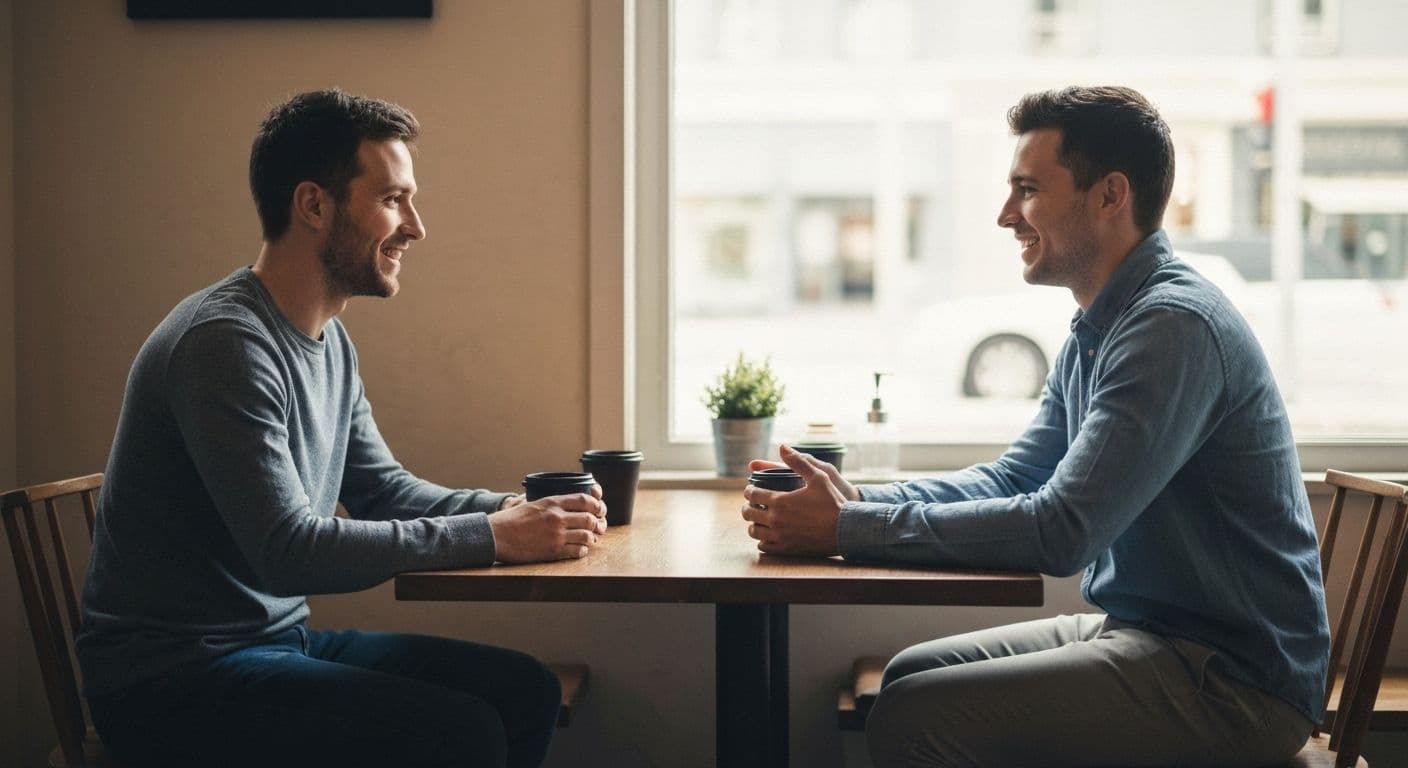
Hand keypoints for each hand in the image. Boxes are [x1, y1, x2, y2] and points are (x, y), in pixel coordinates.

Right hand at [488, 493, 607, 562]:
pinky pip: (577, 551)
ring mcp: (556, 535)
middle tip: (600, 527)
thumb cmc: (510, 520)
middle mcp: (557, 517)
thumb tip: (564, 502)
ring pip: (587, 535)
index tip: (599, 509)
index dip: (596, 505)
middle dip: (598, 523)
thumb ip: (550, 503)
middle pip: (590, 518)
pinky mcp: (553, 551)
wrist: (496, 535)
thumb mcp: (532, 503)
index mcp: (552, 502)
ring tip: (590, 539)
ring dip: (592, 538)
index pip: (584, 500)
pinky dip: (582, 550)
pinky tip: (580, 549)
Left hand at [740, 445, 851, 555]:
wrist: (846, 530)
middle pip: (748, 513)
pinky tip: (768, 535)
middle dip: (748, 506)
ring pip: (754, 531)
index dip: (749, 490)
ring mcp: (780, 536)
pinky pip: (765, 547)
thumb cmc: (833, 502)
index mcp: (780, 501)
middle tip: (752, 503)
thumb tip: (782, 447)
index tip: (752, 489)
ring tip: (759, 519)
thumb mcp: (819, 476)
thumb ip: (798, 461)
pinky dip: (762, 540)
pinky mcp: (787, 549)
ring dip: (753, 524)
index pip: (752, 494)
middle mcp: (776, 520)